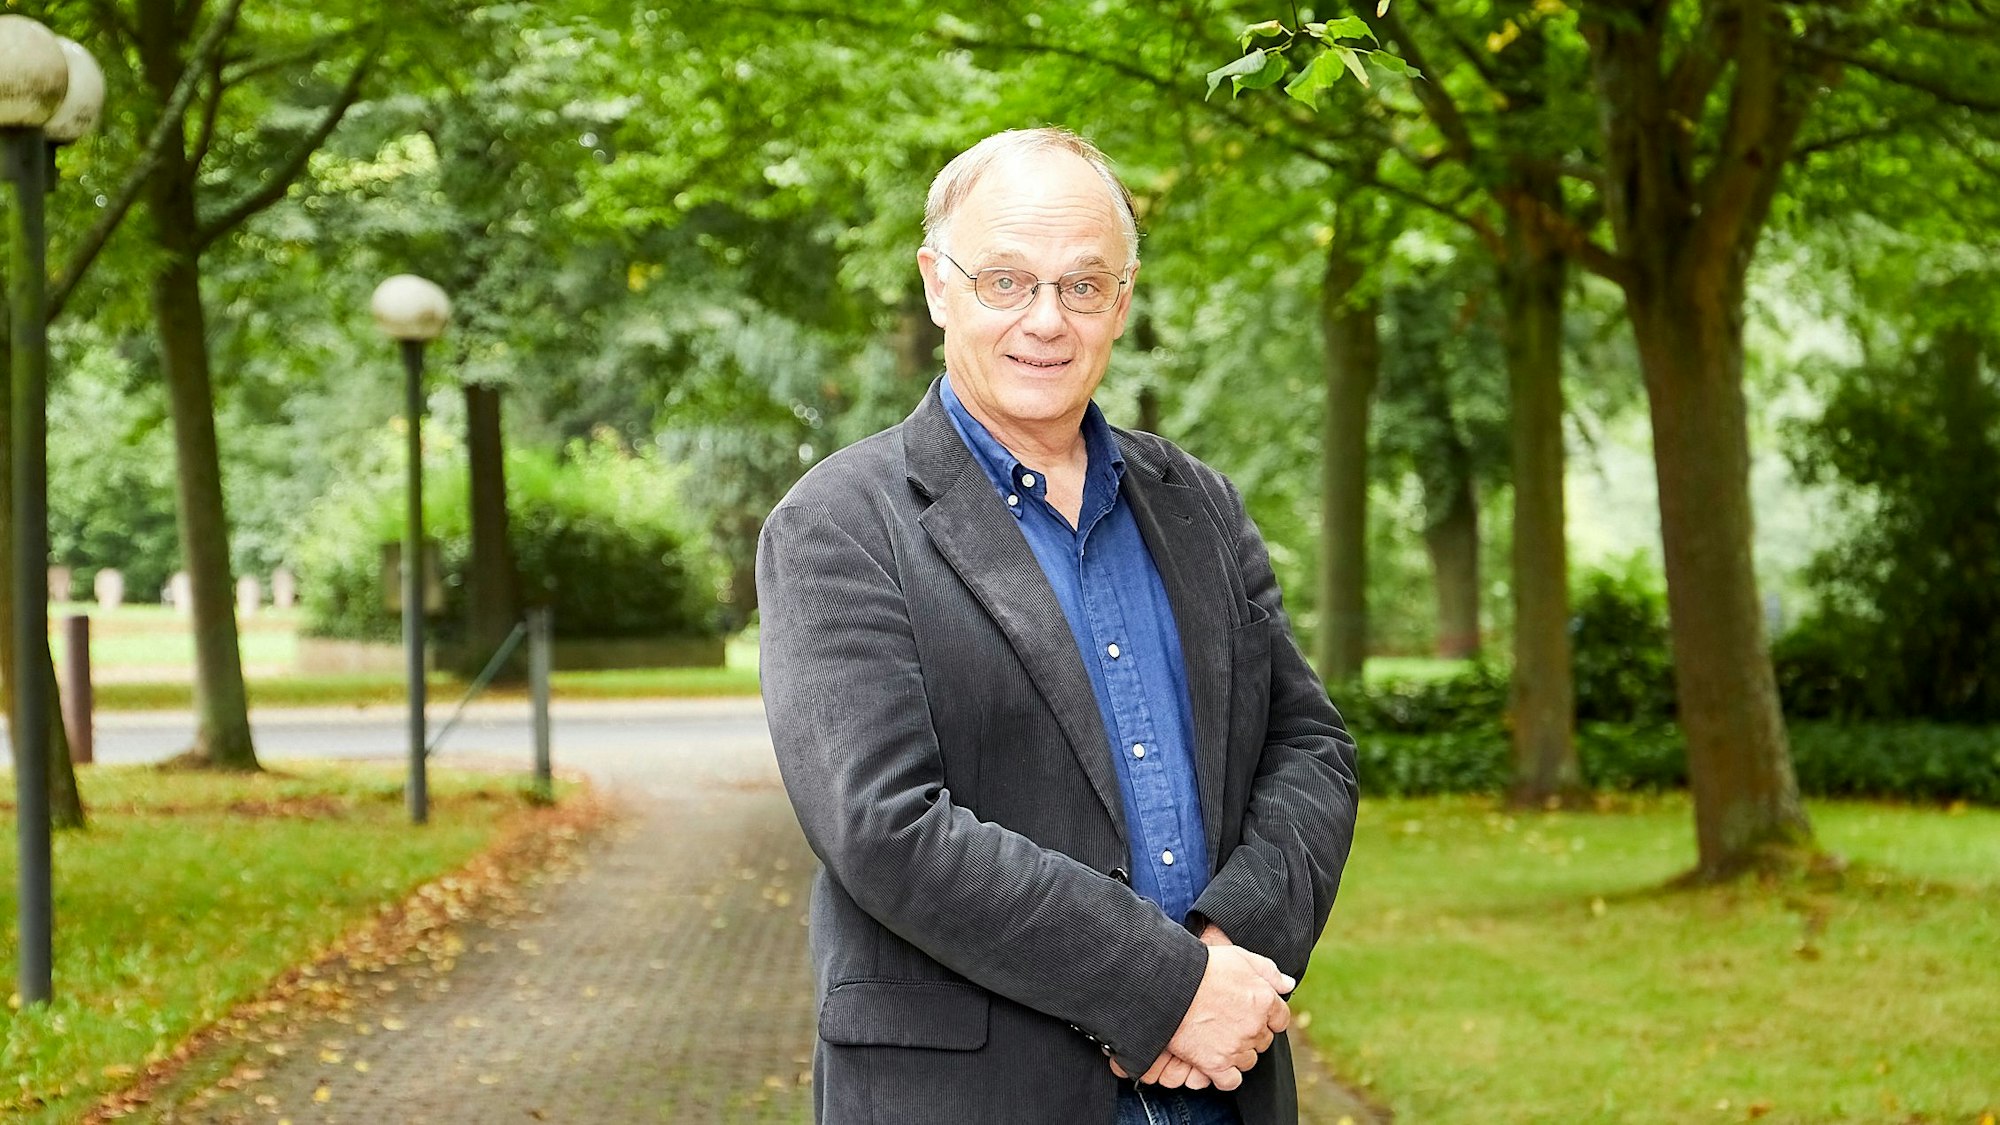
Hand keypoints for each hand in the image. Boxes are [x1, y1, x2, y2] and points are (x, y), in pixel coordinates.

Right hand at [1107, 927, 1292, 1088]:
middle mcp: (1254, 1027)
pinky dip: (1226, 1075)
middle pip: (1264, 1040)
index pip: (1280, 1019)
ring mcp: (1235, 1048)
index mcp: (1264, 1000)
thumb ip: (1269, 971)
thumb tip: (1288, 984)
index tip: (1253, 1013)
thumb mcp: (1239, 957)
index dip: (1268, 1016)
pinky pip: (1231, 1081)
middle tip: (1230, 1022)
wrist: (1169, 985)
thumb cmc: (1203, 967)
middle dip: (1252, 1033)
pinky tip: (1217, 1063)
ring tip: (1220, 1039)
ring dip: (1239, 1053)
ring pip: (1249, 1060)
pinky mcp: (1215, 1064)